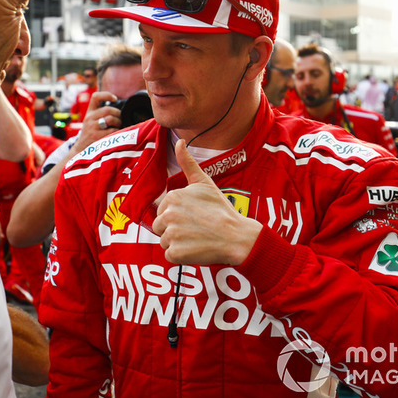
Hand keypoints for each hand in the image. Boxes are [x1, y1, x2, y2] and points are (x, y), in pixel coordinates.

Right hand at [72, 91, 121, 152]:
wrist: (81, 150)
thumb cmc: (91, 134)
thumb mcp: (91, 122)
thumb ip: (101, 114)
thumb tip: (120, 110)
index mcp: (89, 112)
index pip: (95, 97)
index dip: (106, 95)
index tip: (115, 98)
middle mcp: (89, 118)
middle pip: (108, 109)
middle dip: (118, 114)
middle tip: (120, 119)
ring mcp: (92, 127)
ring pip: (110, 119)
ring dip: (118, 122)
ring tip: (118, 126)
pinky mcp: (96, 136)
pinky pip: (112, 130)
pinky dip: (117, 131)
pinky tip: (116, 134)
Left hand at [152, 140, 260, 265]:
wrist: (237, 236)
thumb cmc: (221, 210)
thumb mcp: (204, 182)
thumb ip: (188, 162)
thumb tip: (179, 141)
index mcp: (172, 197)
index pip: (162, 211)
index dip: (178, 216)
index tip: (195, 217)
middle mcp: (168, 214)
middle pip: (160, 227)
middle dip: (175, 230)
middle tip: (196, 228)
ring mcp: (171, 234)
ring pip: (164, 241)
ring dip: (178, 243)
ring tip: (197, 238)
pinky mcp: (175, 252)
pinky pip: (170, 256)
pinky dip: (181, 256)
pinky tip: (196, 249)